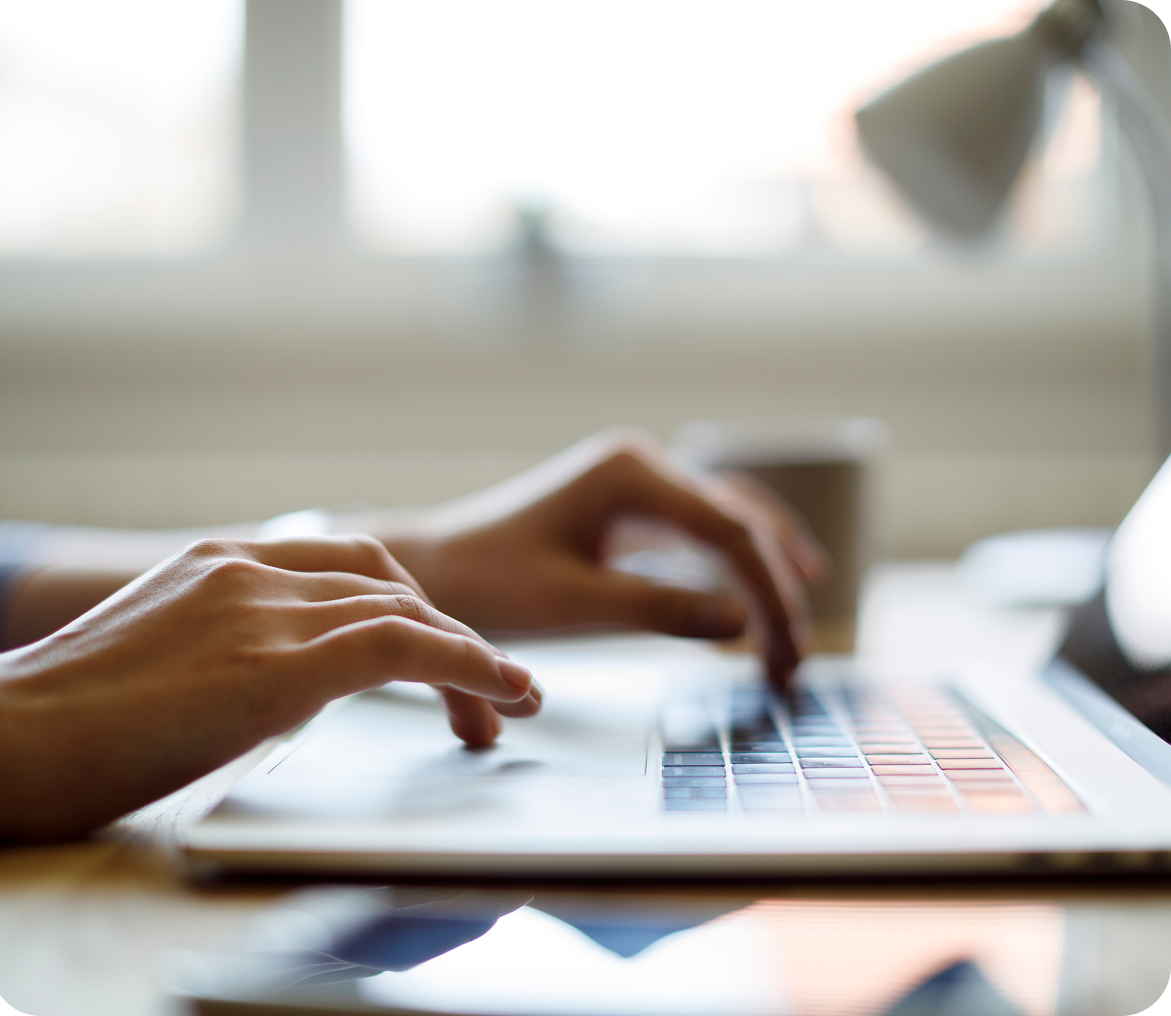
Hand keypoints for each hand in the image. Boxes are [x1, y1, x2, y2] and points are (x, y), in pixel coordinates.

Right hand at [0, 536, 538, 840]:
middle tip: (490, 694)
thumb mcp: (166, 659)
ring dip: (472, 658)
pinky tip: (502, 691)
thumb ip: (235, 648)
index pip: (351, 566)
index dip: (413, 608)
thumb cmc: (66, 724)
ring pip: (406, 611)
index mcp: (223, 564)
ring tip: (509, 704)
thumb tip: (290, 681)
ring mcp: (259, 611)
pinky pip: (400, 648)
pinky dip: (465, 664)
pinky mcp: (272, 666)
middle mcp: (248, 572)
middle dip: (449, 635)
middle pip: (388, 583)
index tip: (445, 655)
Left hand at [383, 431, 822, 687]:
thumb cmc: (489, 582)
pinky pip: (703, 531)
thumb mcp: (572, 604)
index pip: (729, 532)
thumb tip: (743, 624)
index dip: (770, 595)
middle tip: (796, 660)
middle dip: (777, 588)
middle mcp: (642, 466)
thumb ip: (658, 610)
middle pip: (741, 520)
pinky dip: (736, 566)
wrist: (436, 568)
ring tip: (797, 630)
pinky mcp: (631, 508)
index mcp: (630, 474)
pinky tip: (760, 598)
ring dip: (766, 572)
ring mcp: (638, 483)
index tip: (786, 657)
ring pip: (731, 519)